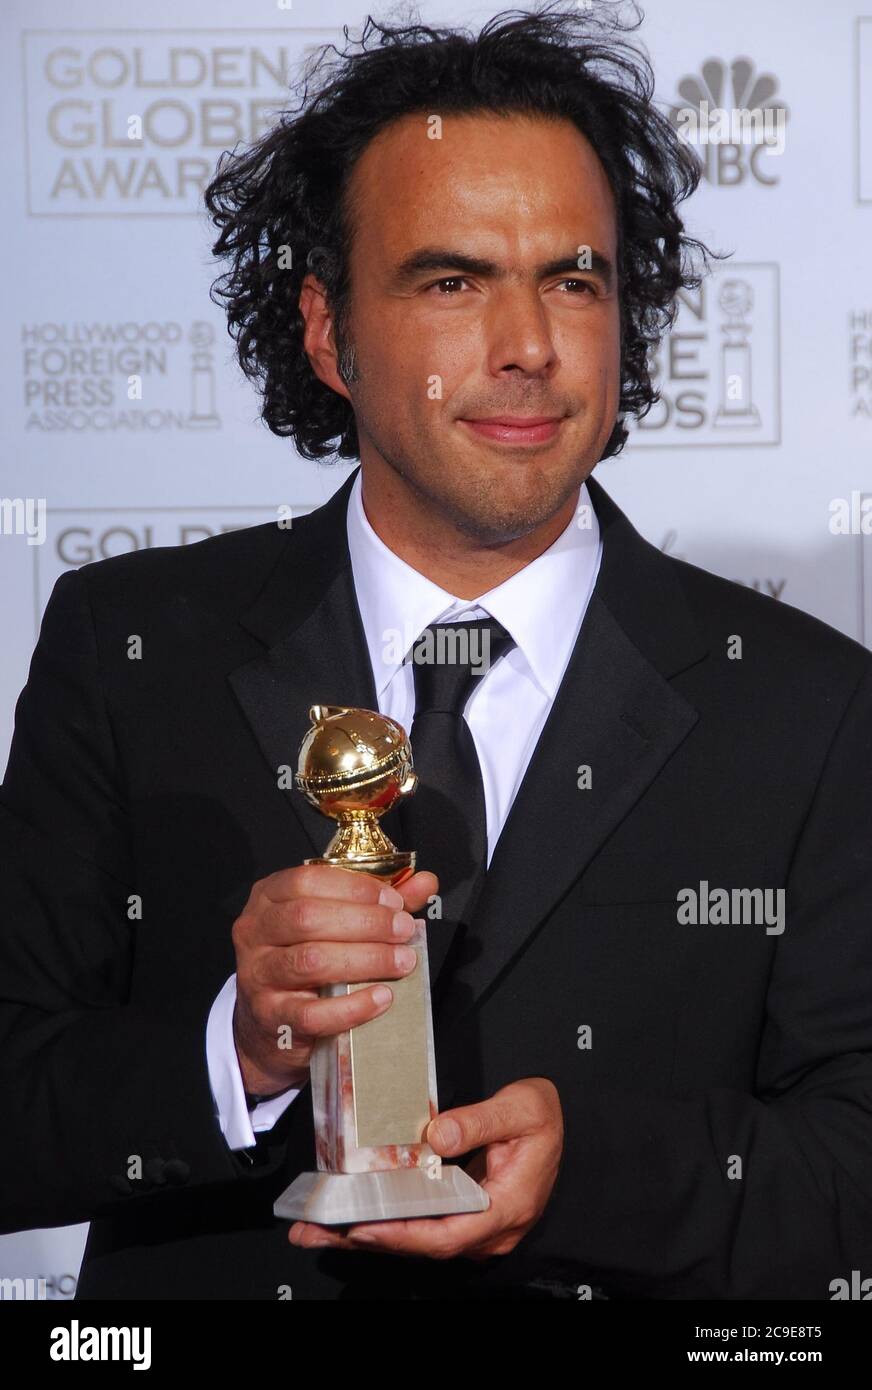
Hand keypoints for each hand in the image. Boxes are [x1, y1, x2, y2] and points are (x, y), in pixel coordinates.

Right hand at [231, 863, 438, 1095]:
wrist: (271, 1025)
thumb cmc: (306, 962)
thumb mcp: (334, 923)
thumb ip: (377, 903)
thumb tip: (425, 883)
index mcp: (268, 897)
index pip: (306, 881)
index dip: (354, 888)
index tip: (394, 901)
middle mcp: (255, 932)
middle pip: (307, 918)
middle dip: (365, 922)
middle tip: (404, 930)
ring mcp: (258, 976)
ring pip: (310, 961)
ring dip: (365, 959)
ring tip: (402, 962)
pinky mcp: (272, 1018)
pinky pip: (313, 1013)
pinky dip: (353, 1006)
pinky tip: (382, 998)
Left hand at [288, 1077, 563, 1259]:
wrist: (558, 1124)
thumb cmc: (543, 1117)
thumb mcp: (522, 1107)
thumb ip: (480, 1120)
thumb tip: (436, 1135)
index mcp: (508, 1206)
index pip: (449, 1234)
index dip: (403, 1234)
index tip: (363, 1227)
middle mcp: (490, 1229)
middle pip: (423, 1244)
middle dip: (367, 1239)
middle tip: (315, 1231)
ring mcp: (476, 1228)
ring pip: (416, 1240)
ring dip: (366, 1235)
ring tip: (316, 1228)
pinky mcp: (463, 1218)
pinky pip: (420, 1227)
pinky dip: (383, 1223)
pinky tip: (349, 1217)